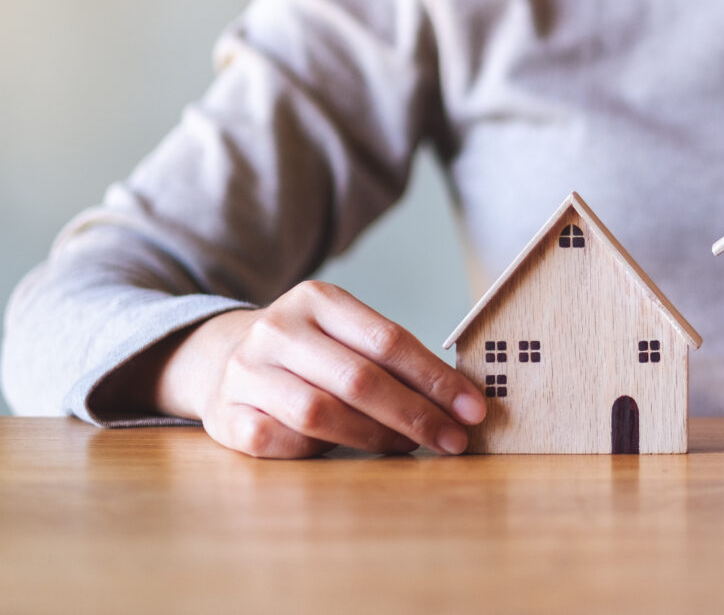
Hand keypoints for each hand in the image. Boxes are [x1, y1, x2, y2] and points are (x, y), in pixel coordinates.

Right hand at [152, 280, 485, 458]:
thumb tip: (459, 398)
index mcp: (317, 299)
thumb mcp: (345, 334)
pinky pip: (280, 442)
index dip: (436, 378)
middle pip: (359, 378)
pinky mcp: (224, 416)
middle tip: (454, 440)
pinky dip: (320, 452)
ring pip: (320, 412)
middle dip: (417, 414)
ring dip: (376, 436)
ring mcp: (246, 372)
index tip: (474, 408)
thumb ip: (390, 357)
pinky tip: (346, 454)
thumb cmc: (309, 352)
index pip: (388, 340)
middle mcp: (277, 329)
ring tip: (411, 446)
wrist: (220, 358)